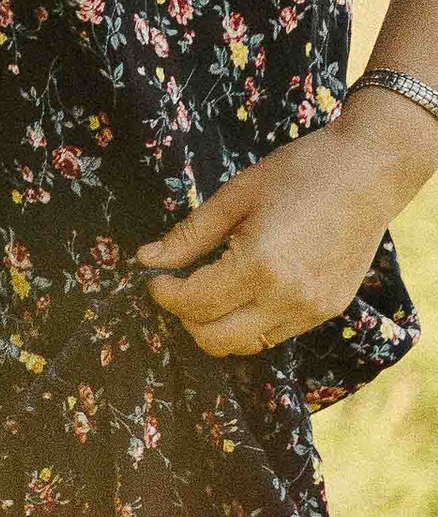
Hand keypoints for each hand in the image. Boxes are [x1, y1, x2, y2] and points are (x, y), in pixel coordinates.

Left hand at [136, 102, 433, 356]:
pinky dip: (251, 323)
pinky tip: (247, 290)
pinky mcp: (329, 310)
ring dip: (218, 326)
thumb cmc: (301, 172)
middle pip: (215, 340)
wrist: (370, 170)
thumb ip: (189, 235)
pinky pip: (275, 335)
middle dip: (186, 318)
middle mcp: (288, 298)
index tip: (155, 277)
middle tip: (179, 288)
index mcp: (260, 266)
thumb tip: (147, 260)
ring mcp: (312, 309)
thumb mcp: (236, 196)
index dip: (164, 294)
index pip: (193, 304)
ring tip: (211, 290)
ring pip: (246, 346)